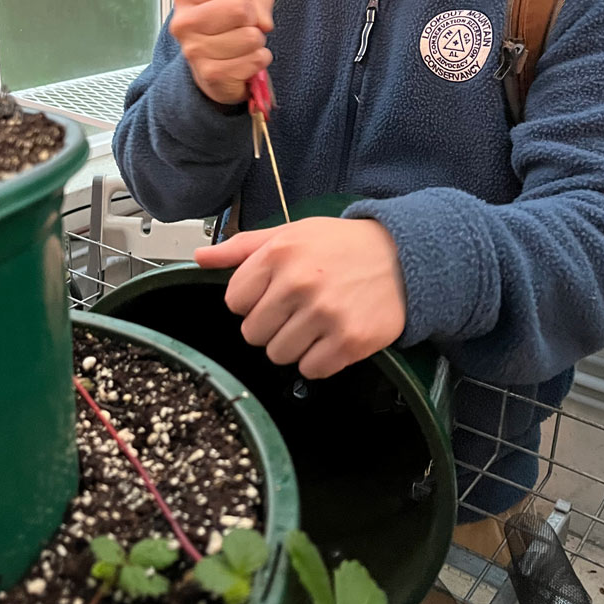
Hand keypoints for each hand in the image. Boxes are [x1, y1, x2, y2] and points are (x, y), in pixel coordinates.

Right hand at [169, 0, 274, 105]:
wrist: (217, 68)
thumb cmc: (228, 26)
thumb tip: (263, 24)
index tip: (237, 4)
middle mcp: (184, 23)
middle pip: (240, 9)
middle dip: (252, 20)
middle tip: (241, 28)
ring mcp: (194, 51)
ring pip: (251, 37)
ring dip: (256, 43)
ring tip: (241, 46)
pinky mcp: (211, 75)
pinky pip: (255, 60)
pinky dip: (258, 61)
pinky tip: (243, 62)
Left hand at [194, 218, 406, 377]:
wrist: (404, 256)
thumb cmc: (340, 245)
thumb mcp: (290, 233)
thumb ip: (241, 248)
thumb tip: (199, 259)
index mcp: (278, 254)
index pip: (234, 302)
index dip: (252, 301)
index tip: (273, 294)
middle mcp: (299, 284)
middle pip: (253, 334)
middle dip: (271, 325)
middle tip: (297, 309)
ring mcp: (325, 315)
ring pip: (279, 355)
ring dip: (294, 344)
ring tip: (316, 321)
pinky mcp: (350, 341)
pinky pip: (311, 370)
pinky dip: (319, 359)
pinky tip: (332, 336)